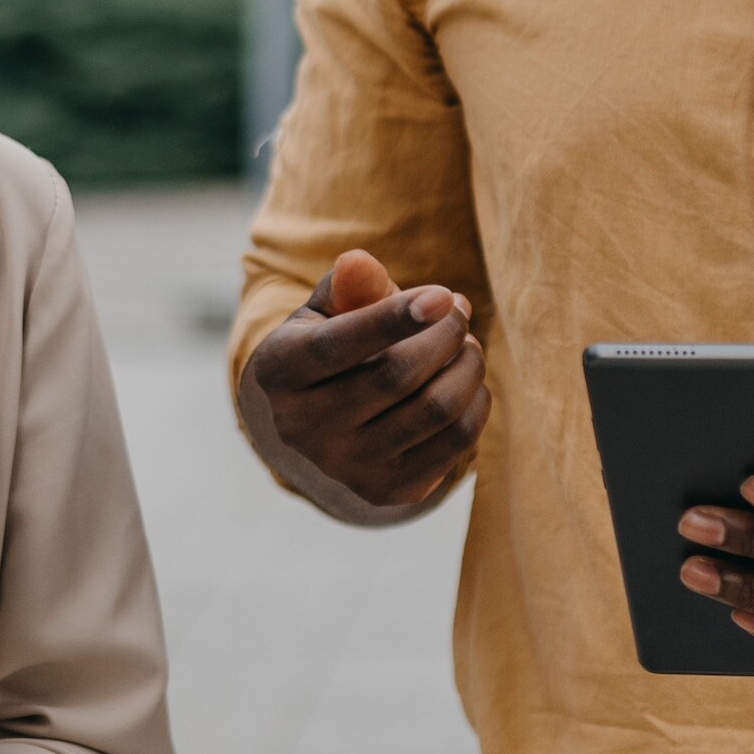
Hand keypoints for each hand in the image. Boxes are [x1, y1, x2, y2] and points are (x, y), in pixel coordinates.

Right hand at [237, 249, 487, 523]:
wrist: (308, 445)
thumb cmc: (324, 359)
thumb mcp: (321, 318)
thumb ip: (344, 288)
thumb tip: (359, 262)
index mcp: (279, 372)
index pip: (340, 345)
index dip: (394, 318)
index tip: (444, 295)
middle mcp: (305, 427)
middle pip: (397, 374)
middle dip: (445, 334)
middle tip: (459, 309)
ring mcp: (348, 467)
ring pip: (434, 409)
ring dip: (466, 366)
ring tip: (467, 343)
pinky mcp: (389, 491)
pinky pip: (455, 443)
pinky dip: (474, 403)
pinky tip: (468, 380)